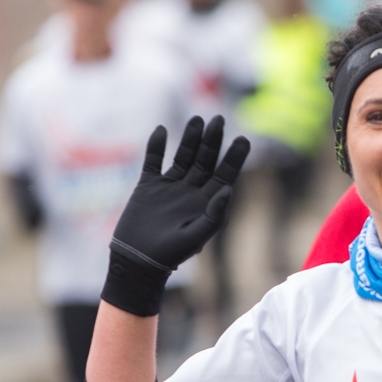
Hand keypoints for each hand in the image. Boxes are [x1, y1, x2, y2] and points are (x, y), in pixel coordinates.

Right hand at [102, 116, 249, 316]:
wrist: (137, 261)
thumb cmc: (170, 254)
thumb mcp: (196, 236)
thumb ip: (213, 213)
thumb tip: (228, 189)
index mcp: (206, 203)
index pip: (224, 175)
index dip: (234, 158)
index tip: (243, 139)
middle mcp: (190, 191)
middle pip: (205, 160)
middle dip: (213, 140)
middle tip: (219, 120)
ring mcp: (169, 187)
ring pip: (182, 156)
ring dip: (189, 138)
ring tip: (198, 119)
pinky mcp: (148, 186)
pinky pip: (153, 161)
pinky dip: (156, 146)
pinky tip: (161, 130)